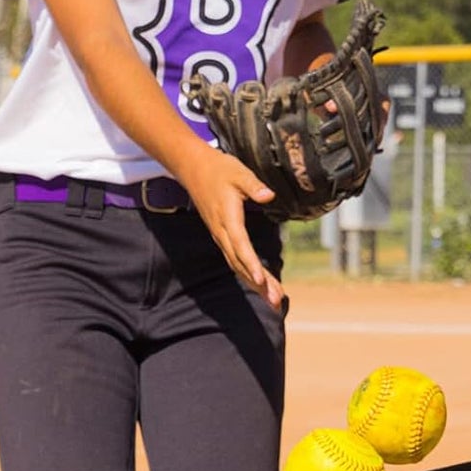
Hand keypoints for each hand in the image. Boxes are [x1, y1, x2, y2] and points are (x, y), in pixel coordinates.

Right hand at [179, 147, 282, 308]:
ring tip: (275, 301)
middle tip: (276, 301)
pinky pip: (236, 261)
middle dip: (259, 284)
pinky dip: (249, 275)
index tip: (260, 280)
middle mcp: (222, 233)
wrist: (193, 169)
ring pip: (238, 266)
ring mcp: (221, 237)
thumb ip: (253, 185)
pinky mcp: (223, 238)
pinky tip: (262, 286)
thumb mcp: (238, 172)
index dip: (251, 263)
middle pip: (241, 263)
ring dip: (256, 284)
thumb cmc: (219, 169)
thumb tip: (268, 195)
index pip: (240, 245)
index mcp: (227, 218)